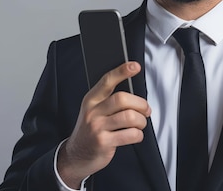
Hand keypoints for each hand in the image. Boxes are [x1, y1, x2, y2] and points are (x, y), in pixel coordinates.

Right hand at [57, 62, 150, 187]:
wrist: (76, 155)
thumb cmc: (91, 131)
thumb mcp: (94, 111)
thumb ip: (109, 100)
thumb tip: (134, 93)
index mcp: (92, 100)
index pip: (107, 81)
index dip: (122, 72)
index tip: (135, 66)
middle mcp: (93, 111)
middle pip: (122, 99)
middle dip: (140, 104)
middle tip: (146, 110)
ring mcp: (97, 127)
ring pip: (129, 117)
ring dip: (141, 121)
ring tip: (140, 124)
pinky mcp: (103, 142)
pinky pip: (130, 134)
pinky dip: (138, 135)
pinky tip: (135, 135)